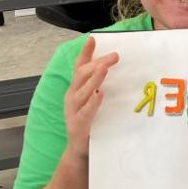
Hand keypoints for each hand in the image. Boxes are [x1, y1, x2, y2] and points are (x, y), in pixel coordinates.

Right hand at [64, 36, 118, 160]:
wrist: (80, 150)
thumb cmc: (90, 122)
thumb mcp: (94, 100)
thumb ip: (100, 86)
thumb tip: (113, 69)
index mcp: (76, 89)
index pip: (79, 67)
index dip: (85, 53)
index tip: (92, 39)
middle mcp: (72, 97)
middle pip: (82, 75)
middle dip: (97, 63)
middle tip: (115, 56)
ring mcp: (74, 111)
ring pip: (82, 91)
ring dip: (94, 79)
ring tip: (104, 68)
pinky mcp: (79, 125)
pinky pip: (85, 112)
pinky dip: (92, 103)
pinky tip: (100, 95)